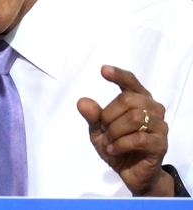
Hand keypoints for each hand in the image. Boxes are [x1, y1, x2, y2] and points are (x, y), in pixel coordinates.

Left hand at [77, 65, 173, 195]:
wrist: (130, 173)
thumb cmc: (117, 145)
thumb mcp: (99, 131)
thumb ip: (92, 116)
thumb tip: (82, 101)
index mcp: (138, 100)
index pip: (131, 82)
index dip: (118, 75)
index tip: (103, 70)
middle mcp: (153, 108)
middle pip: (127, 99)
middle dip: (109, 115)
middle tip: (105, 130)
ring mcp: (160, 126)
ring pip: (134, 118)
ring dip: (114, 132)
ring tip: (109, 142)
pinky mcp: (161, 143)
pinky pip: (138, 138)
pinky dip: (120, 144)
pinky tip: (114, 150)